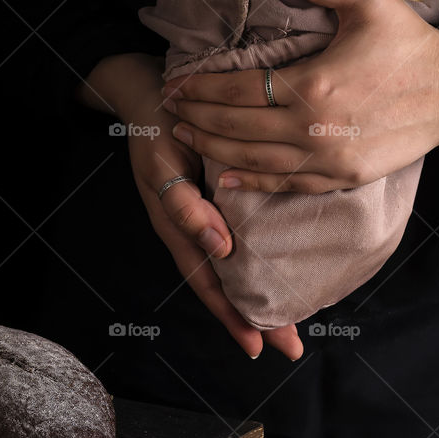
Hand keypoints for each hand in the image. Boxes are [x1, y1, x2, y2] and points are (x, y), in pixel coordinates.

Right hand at [81, 53, 302, 359]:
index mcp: (178, 228)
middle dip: (256, 316)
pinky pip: (239, 237)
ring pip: (235, 266)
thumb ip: (186, 208)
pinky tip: (278, 262)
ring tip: (290, 318)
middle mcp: (194, 229)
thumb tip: (222, 252)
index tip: (259, 346)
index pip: (208, 283)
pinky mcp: (218, 197)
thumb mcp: (162, 166)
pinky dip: (258, 258)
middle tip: (290, 347)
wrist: (149, 90)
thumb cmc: (156, 128)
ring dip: (259, 292)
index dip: (232, 315)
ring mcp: (206, 215)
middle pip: (226, 284)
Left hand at [162, 0, 438, 193]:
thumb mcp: (366, 0)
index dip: (201, 88)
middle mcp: (312, 128)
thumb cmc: (410, 45)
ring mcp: (326, 159)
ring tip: (184, 137)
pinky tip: (226, 179)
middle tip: (169, 110)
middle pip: (235, 126)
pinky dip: (251, 184)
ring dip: (212, 149)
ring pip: (252, 160)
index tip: (176, 84)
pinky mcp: (341, 178)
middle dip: (195, 118)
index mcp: (312, 84)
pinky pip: (285, 185)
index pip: (238, 90)